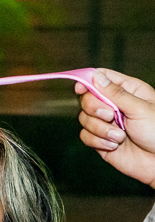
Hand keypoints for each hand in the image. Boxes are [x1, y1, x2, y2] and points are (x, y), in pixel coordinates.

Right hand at [76, 68, 154, 186]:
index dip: (87, 81)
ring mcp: (106, 123)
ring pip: (84, 119)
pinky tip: (114, 146)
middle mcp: (114, 106)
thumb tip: (96, 76)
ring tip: (120, 137)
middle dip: (95, 109)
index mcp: (128, 91)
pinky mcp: (100, 140)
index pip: (101, 78)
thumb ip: (116, 92)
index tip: (81, 89)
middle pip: (87, 99)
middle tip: (110, 116)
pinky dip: (97, 141)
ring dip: (100, 129)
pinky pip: (85, 136)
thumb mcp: (140, 108)